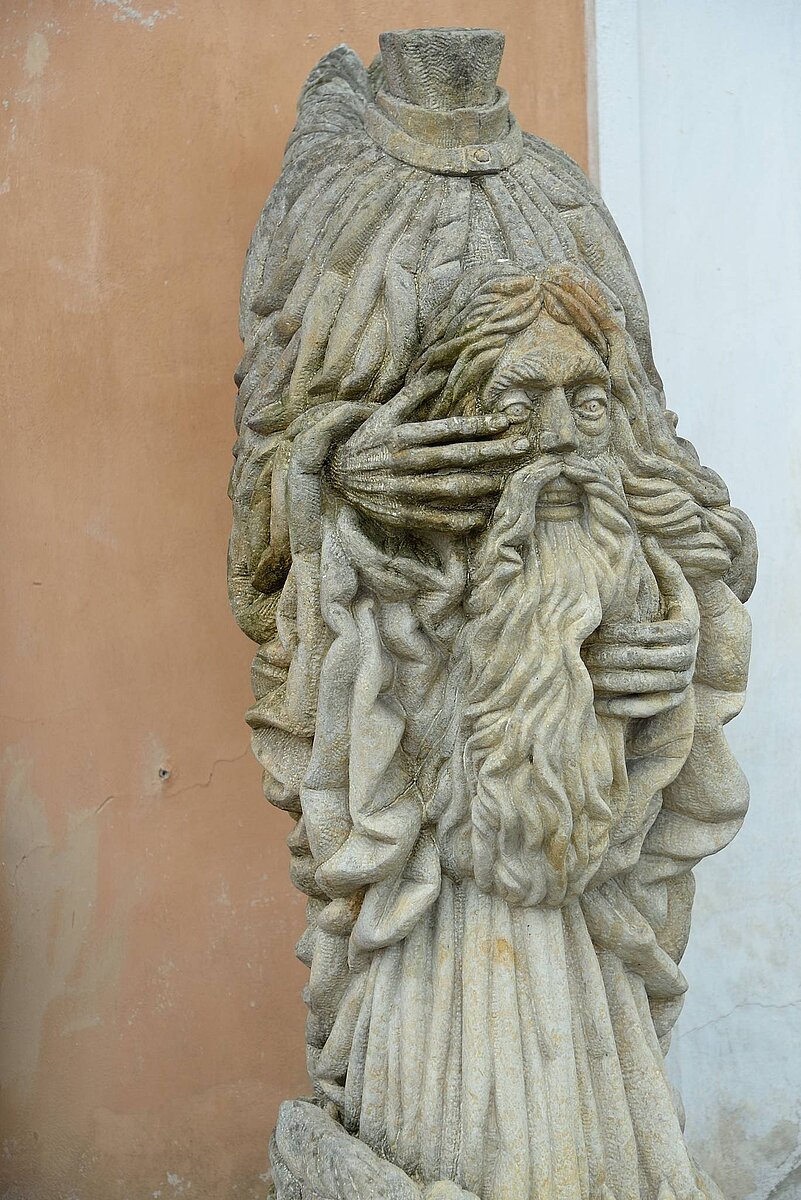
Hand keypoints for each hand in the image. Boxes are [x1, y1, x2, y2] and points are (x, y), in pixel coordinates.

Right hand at [327, 375, 531, 531]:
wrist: (334, 476)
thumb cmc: (365, 442)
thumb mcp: (383, 415)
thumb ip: (412, 395)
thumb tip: (438, 374)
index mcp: (405, 436)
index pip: (451, 429)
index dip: (481, 425)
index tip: (506, 422)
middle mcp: (407, 462)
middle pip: (459, 456)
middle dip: (493, 451)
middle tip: (521, 446)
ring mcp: (406, 490)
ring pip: (452, 487)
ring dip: (482, 483)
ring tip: (504, 479)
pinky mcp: (403, 513)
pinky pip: (437, 518)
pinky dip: (461, 519)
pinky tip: (481, 515)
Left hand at [584, 537, 699, 718]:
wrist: (685, 653)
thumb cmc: (670, 615)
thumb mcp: (676, 591)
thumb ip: (665, 567)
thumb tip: (650, 537)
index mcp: (688, 628)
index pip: (651, 633)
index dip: (623, 633)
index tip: (597, 631)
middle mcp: (688, 659)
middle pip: (641, 659)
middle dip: (607, 656)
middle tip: (581, 652)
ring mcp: (680, 683)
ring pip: (641, 684)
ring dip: (609, 681)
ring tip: (583, 673)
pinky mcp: (670, 704)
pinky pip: (643, 708)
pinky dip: (618, 707)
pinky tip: (594, 702)